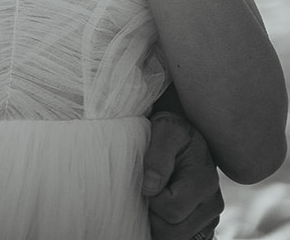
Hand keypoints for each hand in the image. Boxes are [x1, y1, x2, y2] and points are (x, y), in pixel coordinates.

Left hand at [143, 111, 222, 239]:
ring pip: (178, 238)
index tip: (145, 181)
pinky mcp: (204, 226)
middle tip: (146, 194)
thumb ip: (158, 155)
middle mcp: (213, 203)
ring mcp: (210, 217)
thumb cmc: (172, 131)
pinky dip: (168, 231)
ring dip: (159, 224)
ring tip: (153, 200)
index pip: (172, 209)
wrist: (184, 135)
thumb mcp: (165, 129)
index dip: (151, 199)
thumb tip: (151, 186)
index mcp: (205, 180)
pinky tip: (162, 214)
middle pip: (175, 232)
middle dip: (153, 216)